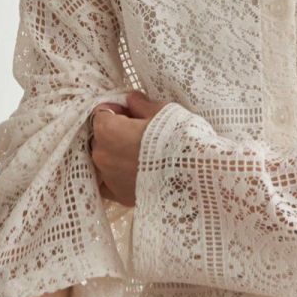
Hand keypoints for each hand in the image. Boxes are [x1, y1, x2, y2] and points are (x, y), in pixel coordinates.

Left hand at [89, 89, 171, 206]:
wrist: (195, 174)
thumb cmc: (178, 138)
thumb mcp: (163, 112)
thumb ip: (142, 105)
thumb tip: (132, 100)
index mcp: (108, 130)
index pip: (102, 113)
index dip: (118, 110)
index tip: (132, 112)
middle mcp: (102, 155)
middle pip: (101, 138)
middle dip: (116, 134)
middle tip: (140, 133)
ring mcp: (109, 178)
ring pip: (105, 160)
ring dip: (117, 155)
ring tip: (141, 155)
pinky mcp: (120, 195)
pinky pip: (109, 184)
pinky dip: (117, 177)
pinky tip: (132, 173)